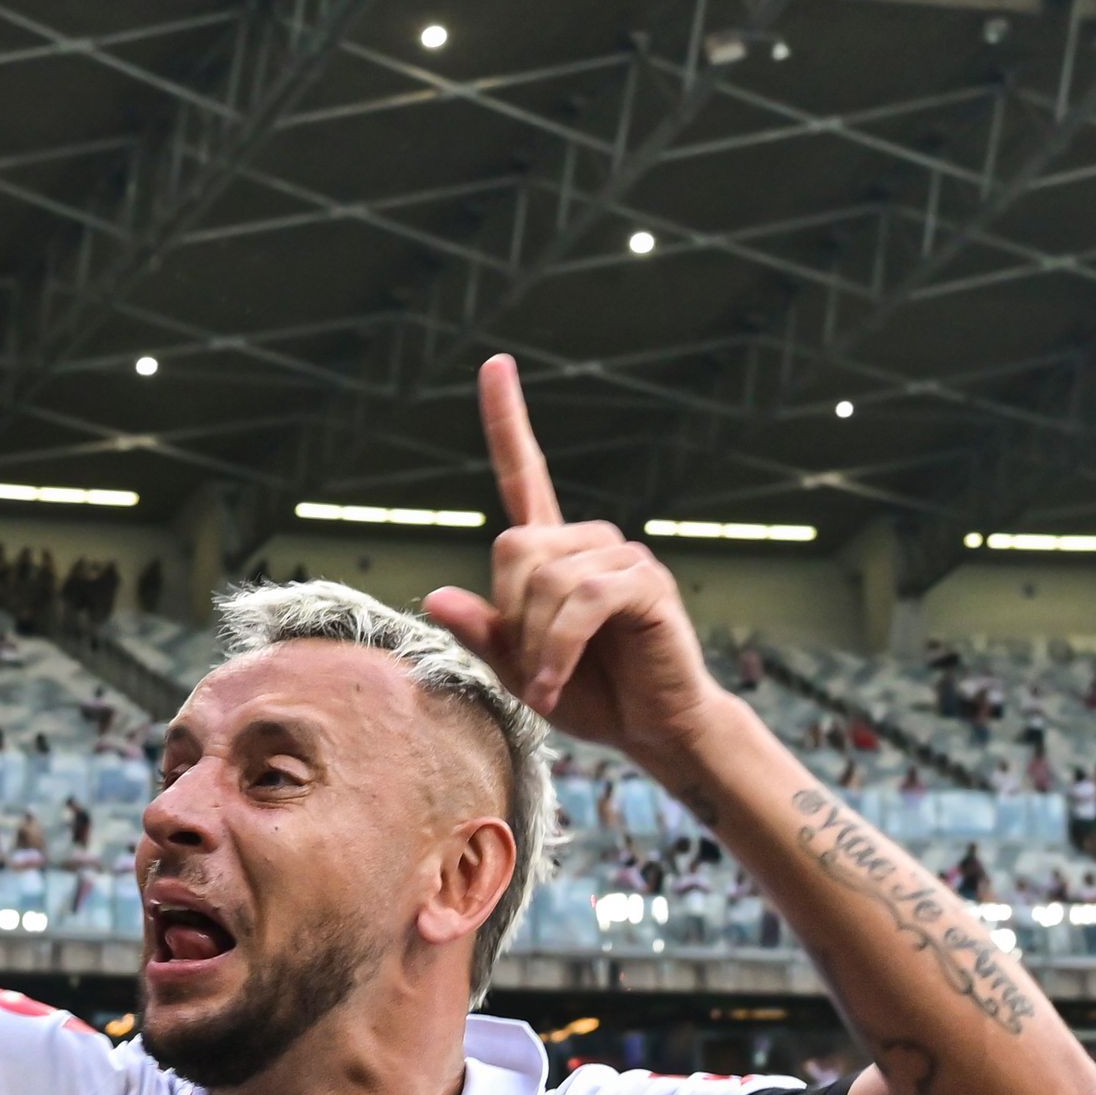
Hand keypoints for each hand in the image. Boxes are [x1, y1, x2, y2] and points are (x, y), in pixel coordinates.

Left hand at [418, 356, 731, 772]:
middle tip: (530, 669)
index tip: (494, 362)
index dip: (508, 419)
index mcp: (556, 552)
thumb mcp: (519, 670)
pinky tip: (557, 685)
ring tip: (549, 684)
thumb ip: (483, 633)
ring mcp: (624, 558)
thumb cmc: (594, 697)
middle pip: (514, 546)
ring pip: (547, 579)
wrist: (657, 732)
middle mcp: (590, 542)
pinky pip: (585, 599)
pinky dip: (560, 648)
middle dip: (510, 615)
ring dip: (537, 644)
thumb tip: (438, 595)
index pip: (525, 471)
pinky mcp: (648, 583)